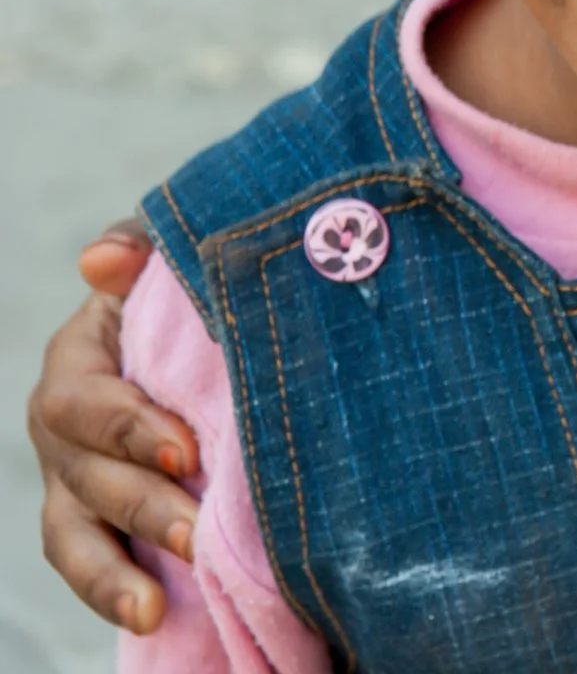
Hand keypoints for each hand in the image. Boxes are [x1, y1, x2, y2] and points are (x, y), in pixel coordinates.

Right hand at [27, 221, 198, 632]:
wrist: (217, 338)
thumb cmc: (190, 293)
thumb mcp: (170, 261)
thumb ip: (142, 252)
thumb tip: (102, 259)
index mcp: (77, 361)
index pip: (87, 400)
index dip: (130, 427)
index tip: (186, 450)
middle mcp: (62, 428)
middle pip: (88, 476)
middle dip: (142, 506)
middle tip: (197, 531)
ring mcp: (74, 481)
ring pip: (76, 534)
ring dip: (112, 573)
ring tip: (152, 607)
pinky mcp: (100, 522)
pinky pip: (92, 563)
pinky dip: (114, 592)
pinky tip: (153, 620)